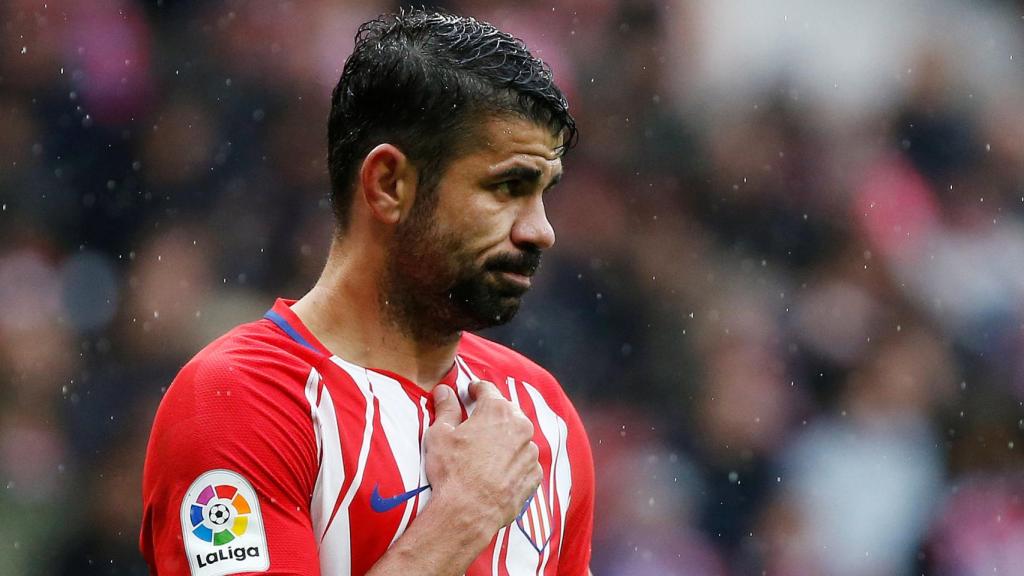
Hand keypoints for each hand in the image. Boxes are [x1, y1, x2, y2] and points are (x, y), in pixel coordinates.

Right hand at [423, 380, 541, 530]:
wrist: (468, 512)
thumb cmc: (452, 471)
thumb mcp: (440, 434)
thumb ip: (445, 408)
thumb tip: (445, 390)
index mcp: (498, 411)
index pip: (487, 389)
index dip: (475, 389)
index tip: (470, 392)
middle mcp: (521, 427)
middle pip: (506, 412)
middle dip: (491, 414)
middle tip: (475, 423)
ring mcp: (530, 452)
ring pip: (518, 437)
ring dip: (504, 440)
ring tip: (485, 453)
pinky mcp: (534, 475)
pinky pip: (525, 461)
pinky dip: (513, 462)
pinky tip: (497, 471)